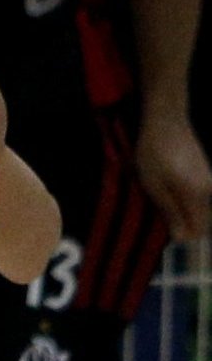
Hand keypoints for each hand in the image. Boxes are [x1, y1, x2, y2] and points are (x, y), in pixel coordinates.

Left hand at [136, 113, 211, 241]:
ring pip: (198, 209)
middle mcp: (209, 189)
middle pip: (200, 221)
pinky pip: (197, 197)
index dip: (182, 236)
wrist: (166, 122)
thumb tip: (182, 238)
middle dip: (180, 223)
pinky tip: (167, 186)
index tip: (164, 230)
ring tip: (160, 193)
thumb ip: (170, 212)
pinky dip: (183, 199)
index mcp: (196, 193)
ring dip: (179, 210)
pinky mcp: (206, 174)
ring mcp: (210, 181)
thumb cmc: (154, 153)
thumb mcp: (154, 185)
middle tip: (157, 208)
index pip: (198, 230)